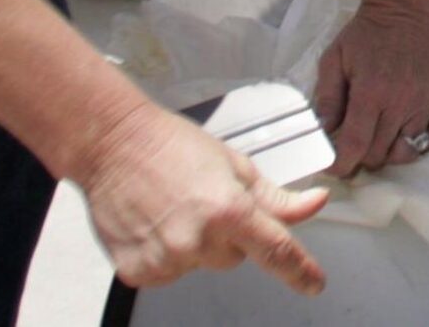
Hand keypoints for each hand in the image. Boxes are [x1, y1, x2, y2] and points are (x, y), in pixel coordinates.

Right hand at [80, 102, 327, 296]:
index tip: (314, 284)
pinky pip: (167, 273)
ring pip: (200, 265)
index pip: (276, 250)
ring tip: (172, 208)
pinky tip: (153, 224)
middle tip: (202, 202)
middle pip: (234, 257)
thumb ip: (276, 197)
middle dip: (227, 235)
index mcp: (228, 210)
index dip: (300, 271)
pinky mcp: (138, 271)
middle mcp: (198, 239)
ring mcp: (166, 259)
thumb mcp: (235, 165)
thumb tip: (315, 203)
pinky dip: (164, 255)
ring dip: (193, 245)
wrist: (114, 144)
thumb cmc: (172, 146)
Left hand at [313, 2, 428, 177]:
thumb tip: (321, 133)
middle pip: (379, 154)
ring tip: (378, 139)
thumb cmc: (366, 31)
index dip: (340, 164)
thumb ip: (327, 97)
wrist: (407, 5)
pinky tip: (407, 135)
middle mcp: (400, 102)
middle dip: (360, 157)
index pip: (355, 145)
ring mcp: (425, 102)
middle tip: (351, 145)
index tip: (333, 164)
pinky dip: (424, 145)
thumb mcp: (335, 57)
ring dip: (389, 153)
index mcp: (371, 92)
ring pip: (407, 152)